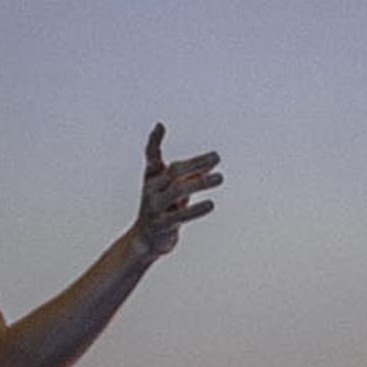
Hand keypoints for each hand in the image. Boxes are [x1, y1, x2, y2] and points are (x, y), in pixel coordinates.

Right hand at [130, 123, 221, 258]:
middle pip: (174, 171)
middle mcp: (151, 190)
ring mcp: (155, 207)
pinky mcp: (162, 225)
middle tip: (216, 157)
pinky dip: (196, 210)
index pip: (151, 156)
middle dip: (196, 163)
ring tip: (220, 177)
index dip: (154, 141)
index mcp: (152, 178)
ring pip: (178, 190)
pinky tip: (211, 204)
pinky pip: (180, 216)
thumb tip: (212, 159)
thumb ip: (191, 174)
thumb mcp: (175, 189)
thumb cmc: (164, 209)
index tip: (160, 126)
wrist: (146, 240)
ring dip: (200, 182)